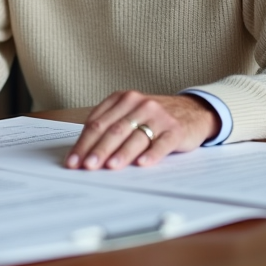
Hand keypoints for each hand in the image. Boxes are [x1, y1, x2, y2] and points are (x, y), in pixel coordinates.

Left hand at [65, 91, 217, 170]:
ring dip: (121, 153)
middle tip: (86, 166)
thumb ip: (110, 127)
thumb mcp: (130, 114)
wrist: (192, 111)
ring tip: (109, 166)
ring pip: (135, 136)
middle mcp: (138, 104)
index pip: (96, 123)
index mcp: (121, 99)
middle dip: (97, 150)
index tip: (73, 161)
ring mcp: (158, 116)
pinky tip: (142, 164)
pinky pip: (161, 143)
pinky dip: (151, 154)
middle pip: (113, 130)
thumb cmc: (153, 117)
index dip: (83, 143)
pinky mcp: (175, 129)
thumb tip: (84, 153)